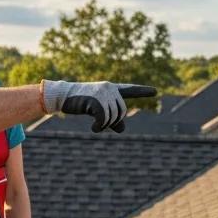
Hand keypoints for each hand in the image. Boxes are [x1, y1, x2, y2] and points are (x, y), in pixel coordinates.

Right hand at [42, 81, 156, 132]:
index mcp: (112, 88)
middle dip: (112, 122)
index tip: (155, 91)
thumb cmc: (80, 102)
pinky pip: (104, 120)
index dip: (143, 92)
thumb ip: (112, 119)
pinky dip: (99, 127)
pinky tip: (94, 129)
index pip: (130, 90)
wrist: (62, 96)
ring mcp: (103, 93)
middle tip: (100, 123)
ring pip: (112, 117)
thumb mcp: (97, 110)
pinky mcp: (96, 100)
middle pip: (121, 112)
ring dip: (104, 125)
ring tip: (95, 123)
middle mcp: (110, 88)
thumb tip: (122, 129)